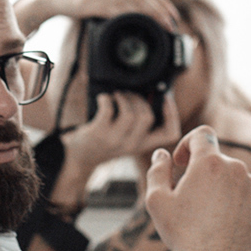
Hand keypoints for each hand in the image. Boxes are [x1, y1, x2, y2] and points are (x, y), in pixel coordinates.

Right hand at [17, 0, 181, 36]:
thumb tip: (145, 10)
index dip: (162, 2)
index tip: (173, 15)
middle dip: (160, 10)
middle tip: (171, 24)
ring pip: (133, 2)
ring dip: (150, 15)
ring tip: (160, 26)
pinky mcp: (93, 1)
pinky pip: (116, 10)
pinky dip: (129, 18)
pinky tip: (138, 26)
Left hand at [48, 89, 176, 206]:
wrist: (79, 157)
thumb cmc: (105, 141)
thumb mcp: (127, 137)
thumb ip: (140, 124)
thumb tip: (153, 93)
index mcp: (142, 145)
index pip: (170, 135)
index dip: (172, 115)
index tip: (165, 99)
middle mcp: (131, 146)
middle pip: (147, 116)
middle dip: (140, 99)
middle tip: (129, 95)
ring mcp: (114, 140)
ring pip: (130, 114)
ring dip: (124, 98)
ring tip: (117, 96)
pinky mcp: (99, 133)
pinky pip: (108, 109)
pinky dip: (107, 99)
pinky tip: (103, 99)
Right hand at [146, 127, 250, 250]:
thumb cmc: (184, 233)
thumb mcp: (157, 201)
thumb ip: (157, 170)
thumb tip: (162, 154)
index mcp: (209, 162)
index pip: (201, 134)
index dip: (187, 144)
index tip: (181, 163)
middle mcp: (235, 167)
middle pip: (216, 159)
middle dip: (202, 173)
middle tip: (189, 200)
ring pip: (232, 176)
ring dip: (219, 186)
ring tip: (208, 215)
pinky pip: (246, 191)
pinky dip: (235, 200)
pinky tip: (224, 221)